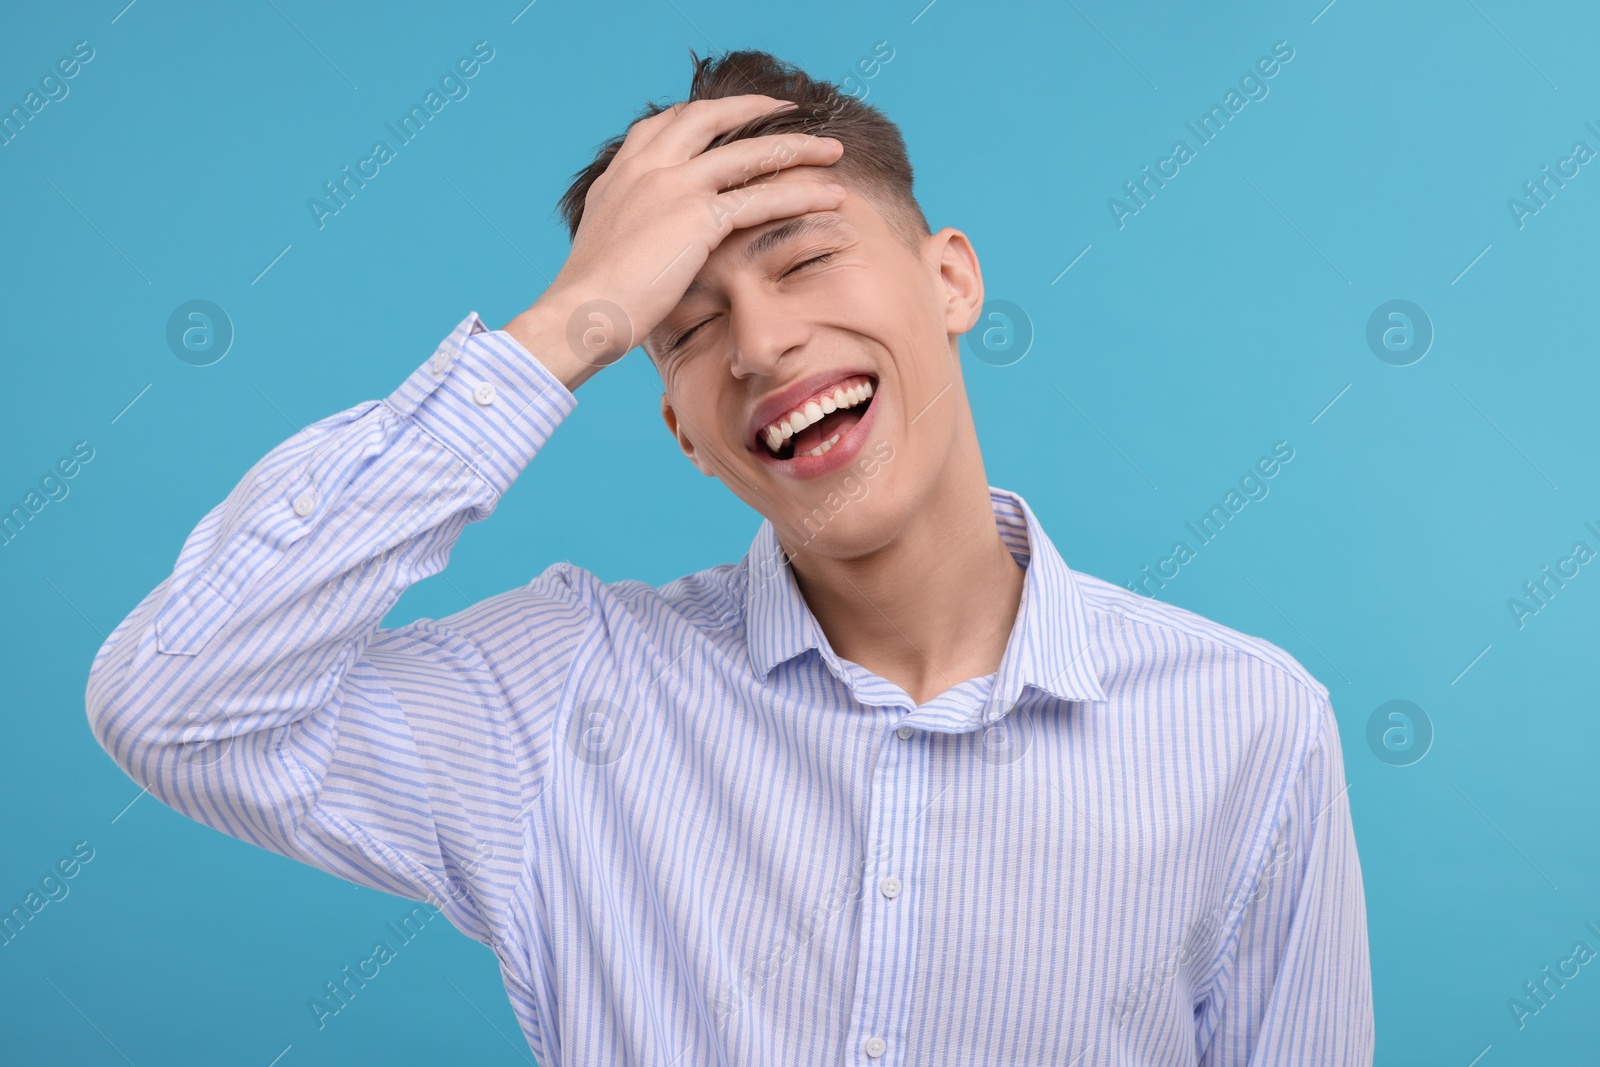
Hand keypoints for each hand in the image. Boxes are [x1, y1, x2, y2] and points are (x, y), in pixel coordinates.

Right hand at [504, 94, 845, 390]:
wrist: (580, 313)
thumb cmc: (591, 299)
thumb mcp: (604, 245)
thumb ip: (629, 225)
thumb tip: (645, 237)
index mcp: (621, 173)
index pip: (667, 123)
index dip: (706, 113)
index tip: (734, 113)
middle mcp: (646, 167)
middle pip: (710, 117)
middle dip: (755, 108)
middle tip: (791, 110)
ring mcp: (672, 187)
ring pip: (748, 153)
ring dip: (797, 149)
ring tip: (833, 151)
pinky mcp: (697, 218)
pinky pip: (761, 198)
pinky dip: (801, 195)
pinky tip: (830, 196)